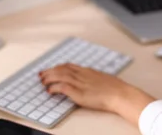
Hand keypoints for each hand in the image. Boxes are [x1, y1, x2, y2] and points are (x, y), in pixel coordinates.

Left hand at [39, 63, 155, 124]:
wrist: (120, 94)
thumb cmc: (116, 89)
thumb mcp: (103, 79)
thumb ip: (95, 79)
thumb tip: (92, 82)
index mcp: (88, 71)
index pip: (68, 66)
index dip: (58, 67)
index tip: (51, 69)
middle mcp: (82, 75)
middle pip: (61, 69)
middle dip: (49, 71)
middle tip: (41, 74)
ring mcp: (80, 83)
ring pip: (59, 76)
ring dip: (49, 78)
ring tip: (42, 82)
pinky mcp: (78, 93)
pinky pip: (62, 87)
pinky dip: (53, 88)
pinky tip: (49, 91)